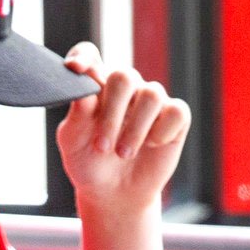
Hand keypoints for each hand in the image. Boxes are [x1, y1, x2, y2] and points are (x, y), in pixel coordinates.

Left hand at [55, 42, 190, 209]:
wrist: (113, 193)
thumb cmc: (89, 163)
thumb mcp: (73, 142)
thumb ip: (77, 115)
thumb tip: (85, 91)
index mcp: (96, 86)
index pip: (90, 56)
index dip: (84, 57)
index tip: (76, 70)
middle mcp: (125, 88)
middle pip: (124, 76)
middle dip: (112, 112)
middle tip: (102, 146)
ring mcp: (151, 100)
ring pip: (152, 94)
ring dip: (136, 128)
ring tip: (122, 154)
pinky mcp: (174, 117)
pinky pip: (176, 112)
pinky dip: (162, 131)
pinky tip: (151, 145)